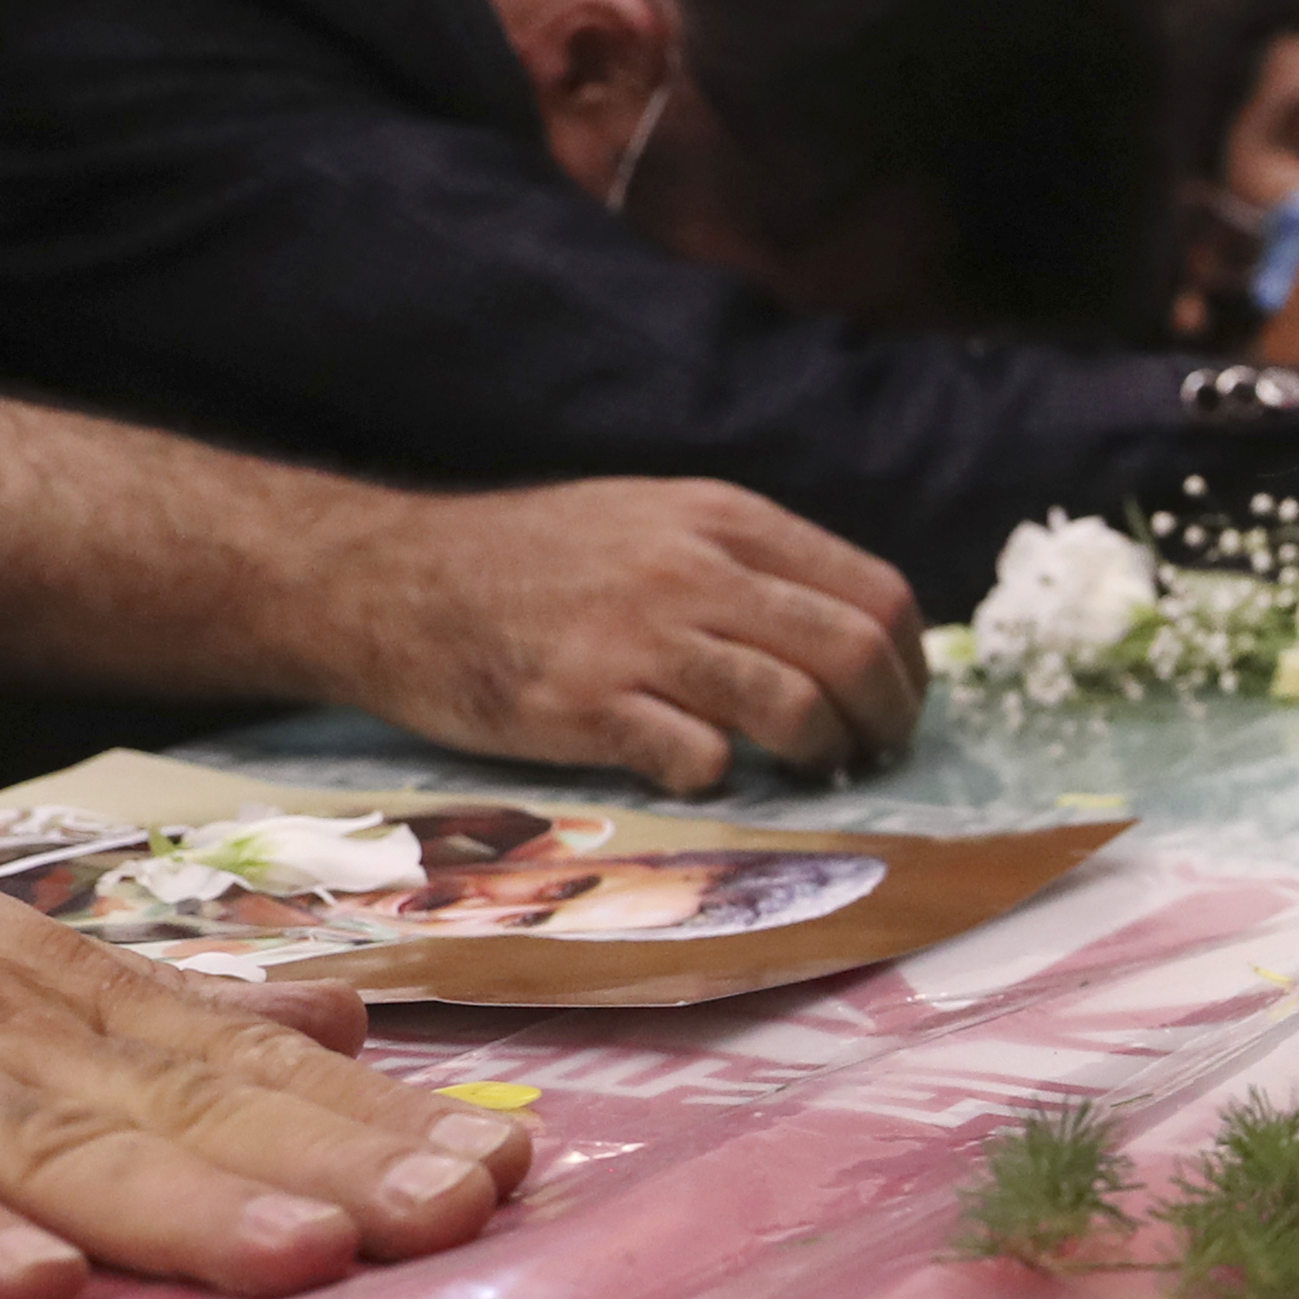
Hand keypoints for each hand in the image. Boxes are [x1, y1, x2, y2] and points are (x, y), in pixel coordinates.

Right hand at [0, 762, 534, 1298]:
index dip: (385, 1120)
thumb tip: (361, 1023)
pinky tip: (29, 1289)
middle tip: (468, 1212)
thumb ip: (183, 1010)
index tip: (509, 1165)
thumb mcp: (13, 966)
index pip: (257, 1064)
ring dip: (186, 1208)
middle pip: (195, 1108)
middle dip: (338, 1166)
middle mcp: (2, 1028)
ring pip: (59, 1149)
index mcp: (71, 997)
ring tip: (310, 1259)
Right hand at [305, 476, 927, 793]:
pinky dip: (719, 777)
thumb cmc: (533, 563)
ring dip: (818, 757)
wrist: (391, 579)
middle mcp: (693, 570)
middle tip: (866, 758)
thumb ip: (747, 567)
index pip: (875, 595)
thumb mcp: (654, 522)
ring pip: (795, 708)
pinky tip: (697, 770)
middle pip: (854, 653)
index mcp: (724, 520)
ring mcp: (639, 636)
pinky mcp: (586, 703)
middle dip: (884, 723)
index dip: (907, 668)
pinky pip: (701, 757)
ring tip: (801, 773)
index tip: (893, 708)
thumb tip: (850, 636)